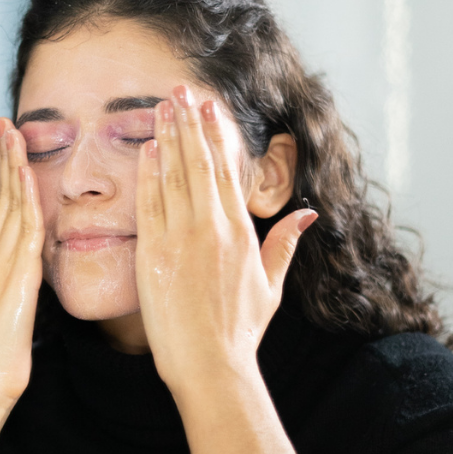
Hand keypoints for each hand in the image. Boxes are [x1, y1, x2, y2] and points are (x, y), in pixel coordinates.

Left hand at [134, 84, 314, 388]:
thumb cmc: (239, 329)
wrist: (209, 362)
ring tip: (161, 106)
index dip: (216, 136)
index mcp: (240, 232)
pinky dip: (148, 175)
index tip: (208, 108)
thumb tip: (306, 214)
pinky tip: (146, 148)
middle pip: (199, 164)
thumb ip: (284, 244)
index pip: (227, 171)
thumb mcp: (271, 284)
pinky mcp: (153, 254)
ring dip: (168, 138)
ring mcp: (181, 239)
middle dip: (189, 124)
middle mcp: (212, 228)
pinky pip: (149, 205)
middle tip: (179, 91)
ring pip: (174, 177)